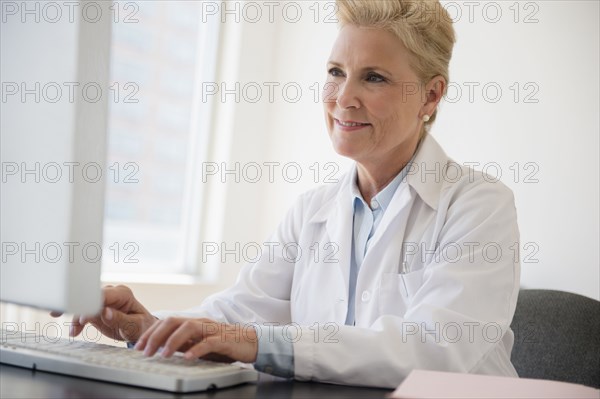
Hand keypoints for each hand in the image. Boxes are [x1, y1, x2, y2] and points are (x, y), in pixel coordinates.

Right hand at [51, 285, 156, 341]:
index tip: (84, 318)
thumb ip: (120, 319)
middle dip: (77, 306)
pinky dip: (75, 319)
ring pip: (83, 304)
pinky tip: (70, 328)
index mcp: (123, 294)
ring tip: (72, 330)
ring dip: (74, 315)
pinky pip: (82, 312)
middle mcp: (111, 294)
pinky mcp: (96, 309)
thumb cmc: (142, 326)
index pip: (103, 295)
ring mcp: (103, 300)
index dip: (92, 305)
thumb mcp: (134, 326)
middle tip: (65, 315)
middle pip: (90, 297)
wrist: (141, 330)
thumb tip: (105, 312)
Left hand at [134, 317, 257, 363]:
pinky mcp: (224, 339)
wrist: (250, 342)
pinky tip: (188, 358)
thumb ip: (183, 343)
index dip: (151, 332)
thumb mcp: (198, 343)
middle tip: (145, 351)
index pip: (167, 322)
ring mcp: (212, 329)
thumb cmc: (223, 344)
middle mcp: (200, 323)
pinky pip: (209, 342)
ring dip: (174, 341)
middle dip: (157, 335)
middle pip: (174, 321)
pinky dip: (197, 349)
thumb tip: (161, 347)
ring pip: (189, 328)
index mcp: (192, 323)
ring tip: (164, 354)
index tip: (138, 346)